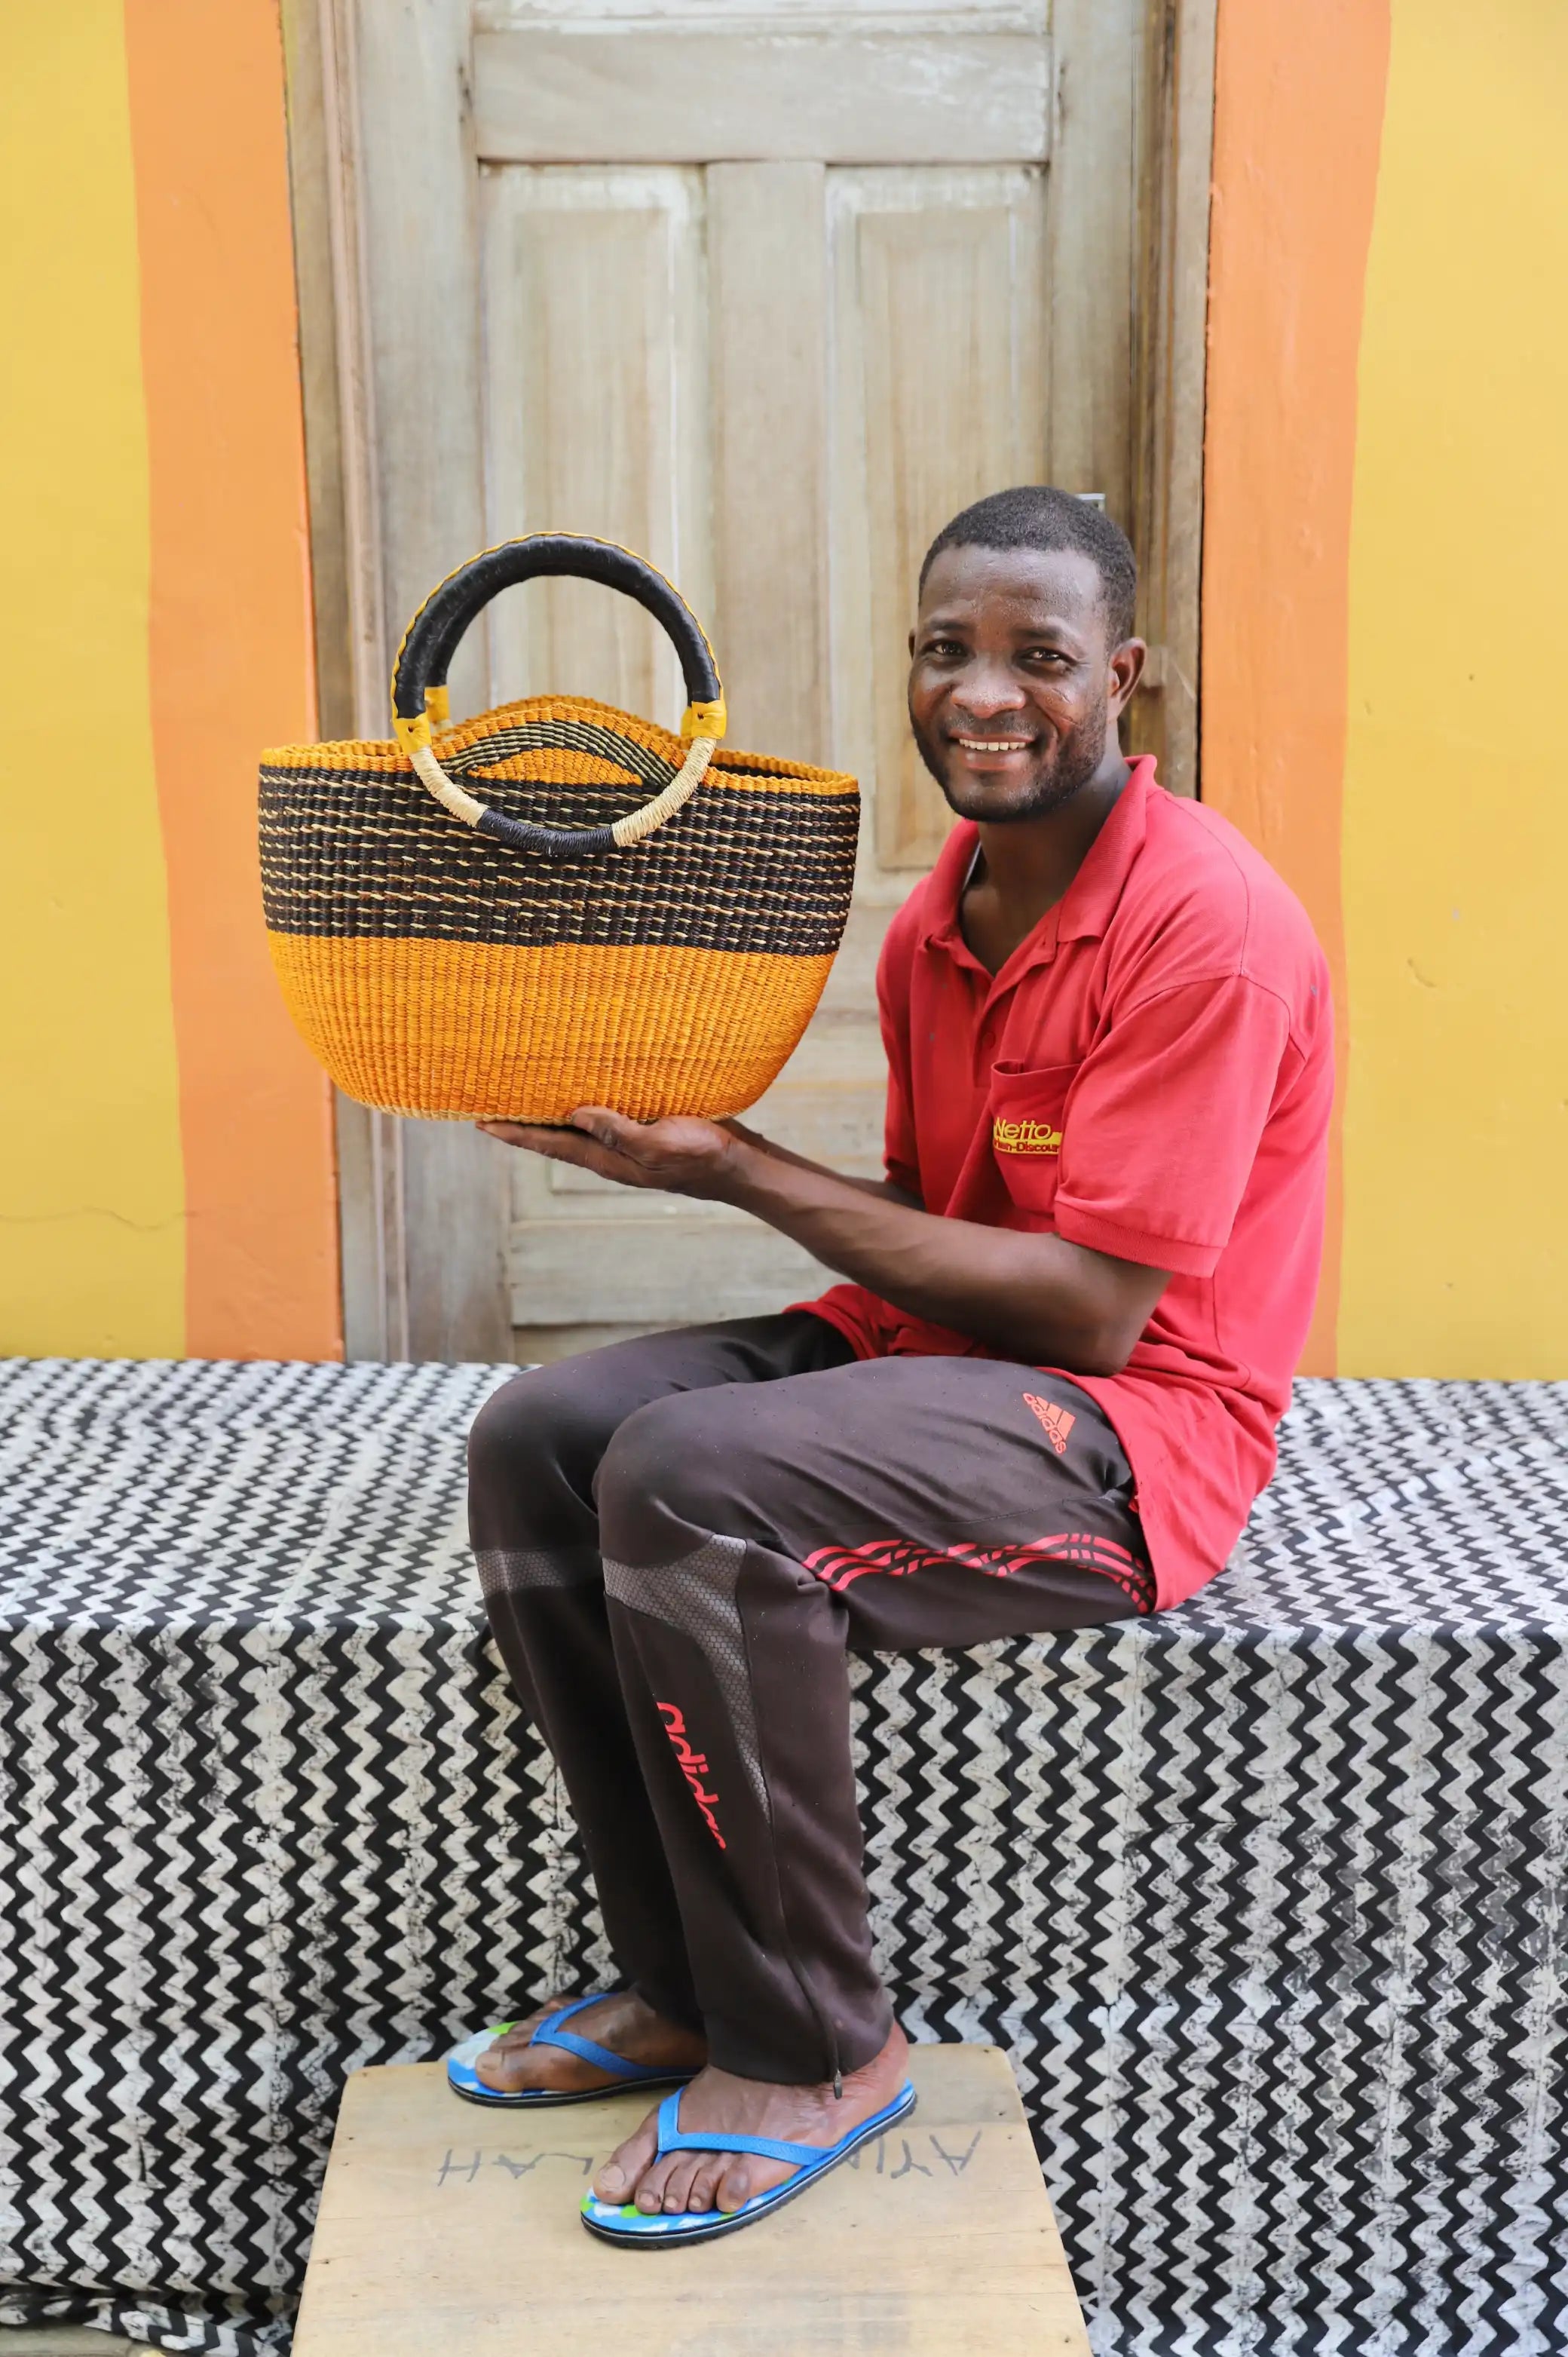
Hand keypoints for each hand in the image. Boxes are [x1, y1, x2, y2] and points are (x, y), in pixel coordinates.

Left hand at [476, 1107, 749, 1199]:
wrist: (738, 1166)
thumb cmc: (703, 1154)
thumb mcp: (660, 1142)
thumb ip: (618, 1131)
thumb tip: (575, 1115)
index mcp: (609, 1159)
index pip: (551, 1144)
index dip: (517, 1134)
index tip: (482, 1124)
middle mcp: (611, 1154)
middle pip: (556, 1138)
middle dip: (523, 1125)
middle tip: (490, 1109)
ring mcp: (627, 1146)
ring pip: (576, 1129)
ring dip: (548, 1115)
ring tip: (522, 1099)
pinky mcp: (644, 1132)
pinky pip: (602, 1119)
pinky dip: (581, 1108)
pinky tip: (578, 1095)